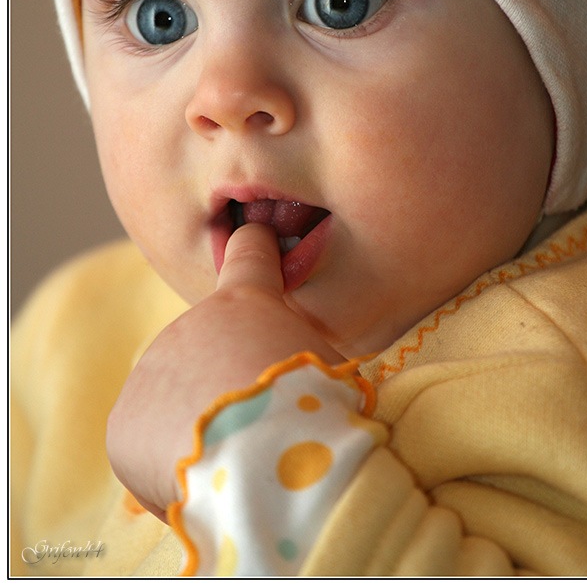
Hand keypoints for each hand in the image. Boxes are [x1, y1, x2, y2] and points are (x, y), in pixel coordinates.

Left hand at [106, 223, 343, 519]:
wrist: (263, 457)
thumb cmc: (315, 411)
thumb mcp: (331, 369)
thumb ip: (302, 356)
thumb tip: (292, 377)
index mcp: (250, 303)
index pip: (251, 255)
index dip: (254, 245)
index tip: (254, 233)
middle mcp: (192, 323)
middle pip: (213, 354)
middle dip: (230, 386)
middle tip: (263, 429)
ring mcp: (153, 369)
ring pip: (182, 405)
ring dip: (204, 431)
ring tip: (238, 463)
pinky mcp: (126, 422)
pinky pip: (154, 449)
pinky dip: (175, 470)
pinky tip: (207, 481)